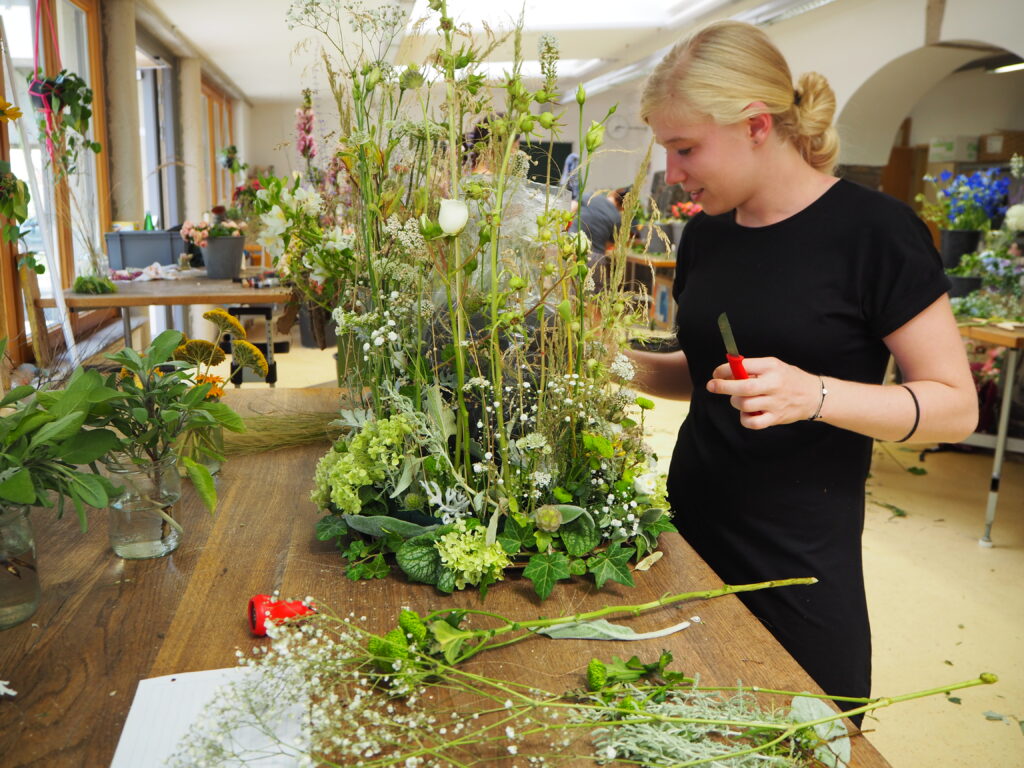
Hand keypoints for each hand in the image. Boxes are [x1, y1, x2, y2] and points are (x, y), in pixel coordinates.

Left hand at [706, 357, 820, 428]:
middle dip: (723, 387)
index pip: (743, 366)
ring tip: (741, 399)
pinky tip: (748, 413)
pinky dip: (745, 419)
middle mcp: (773, 384)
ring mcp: (775, 403)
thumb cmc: (789, 379)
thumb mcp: (774, 366)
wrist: (814, 395)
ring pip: (744, 405)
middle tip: (712, 386)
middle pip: (743, 387)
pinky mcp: (776, 418)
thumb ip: (753, 368)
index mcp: (772, 367)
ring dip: (736, 402)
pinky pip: (753, 423)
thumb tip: (727, 373)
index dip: (725, 370)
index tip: (716, 373)